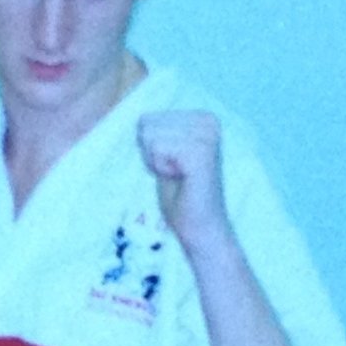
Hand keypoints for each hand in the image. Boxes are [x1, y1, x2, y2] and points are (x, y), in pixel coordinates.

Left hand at [137, 110, 229, 254]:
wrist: (201, 229)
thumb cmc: (181, 197)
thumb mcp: (165, 156)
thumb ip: (156, 133)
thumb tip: (138, 117)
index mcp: (202, 118)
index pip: (148, 118)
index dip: (150, 149)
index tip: (173, 166)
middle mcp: (207, 121)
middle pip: (147, 123)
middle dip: (152, 155)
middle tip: (175, 174)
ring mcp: (205, 135)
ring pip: (149, 135)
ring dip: (156, 163)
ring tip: (179, 177)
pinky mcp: (200, 152)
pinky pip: (157, 148)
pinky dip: (160, 168)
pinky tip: (180, 179)